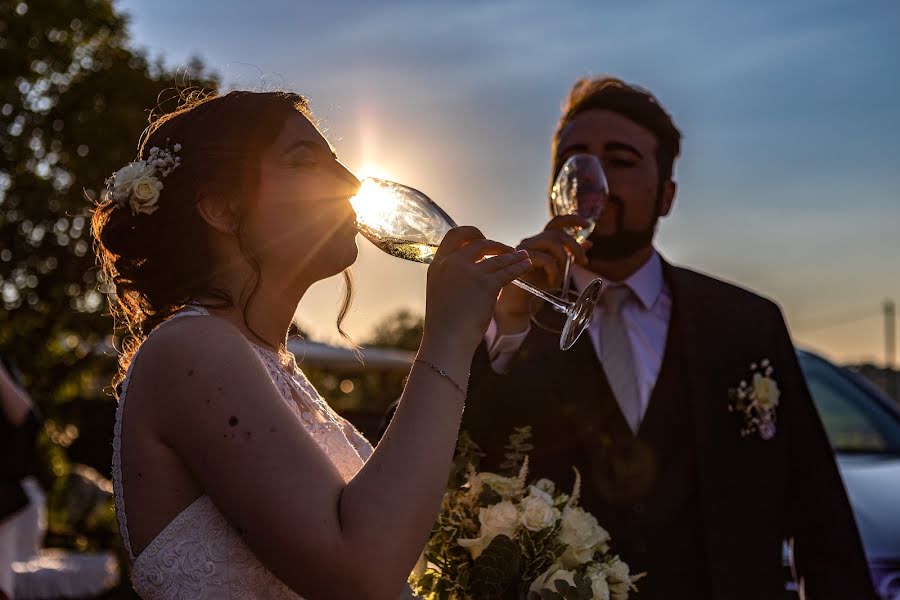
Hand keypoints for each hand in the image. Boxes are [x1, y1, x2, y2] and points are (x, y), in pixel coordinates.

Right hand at [421, 226, 531, 355]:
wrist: (446, 340)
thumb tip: (471, 271)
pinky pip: (507, 271)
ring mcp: (470, 272)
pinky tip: (526, 266)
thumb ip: (452, 277)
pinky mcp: (486, 284)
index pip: (454, 235)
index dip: (471, 233)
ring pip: (497, 257)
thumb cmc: (444, 323)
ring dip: (512, 256)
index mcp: (438, 265)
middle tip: (506, 250)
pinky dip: (519, 267)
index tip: (482, 239)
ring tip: (523, 257)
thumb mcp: (440, 292)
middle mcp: (453, 264)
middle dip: (496, 245)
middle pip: (479, 243)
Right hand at [493, 215, 591, 333]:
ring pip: (551, 241)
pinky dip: (554, 271)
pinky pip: (545, 259)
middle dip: (575, 246)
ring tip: (561, 276)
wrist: (518, 306)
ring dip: (563, 258)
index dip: (572, 220)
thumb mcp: (559, 270)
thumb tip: (589, 243)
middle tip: (583, 262)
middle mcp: (531, 242)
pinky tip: (551, 283)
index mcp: (540, 243)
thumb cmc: (536, 289)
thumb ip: (571, 256)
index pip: (555, 223)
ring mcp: (524, 250)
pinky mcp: (520, 261)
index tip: (587, 225)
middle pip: (556, 233)